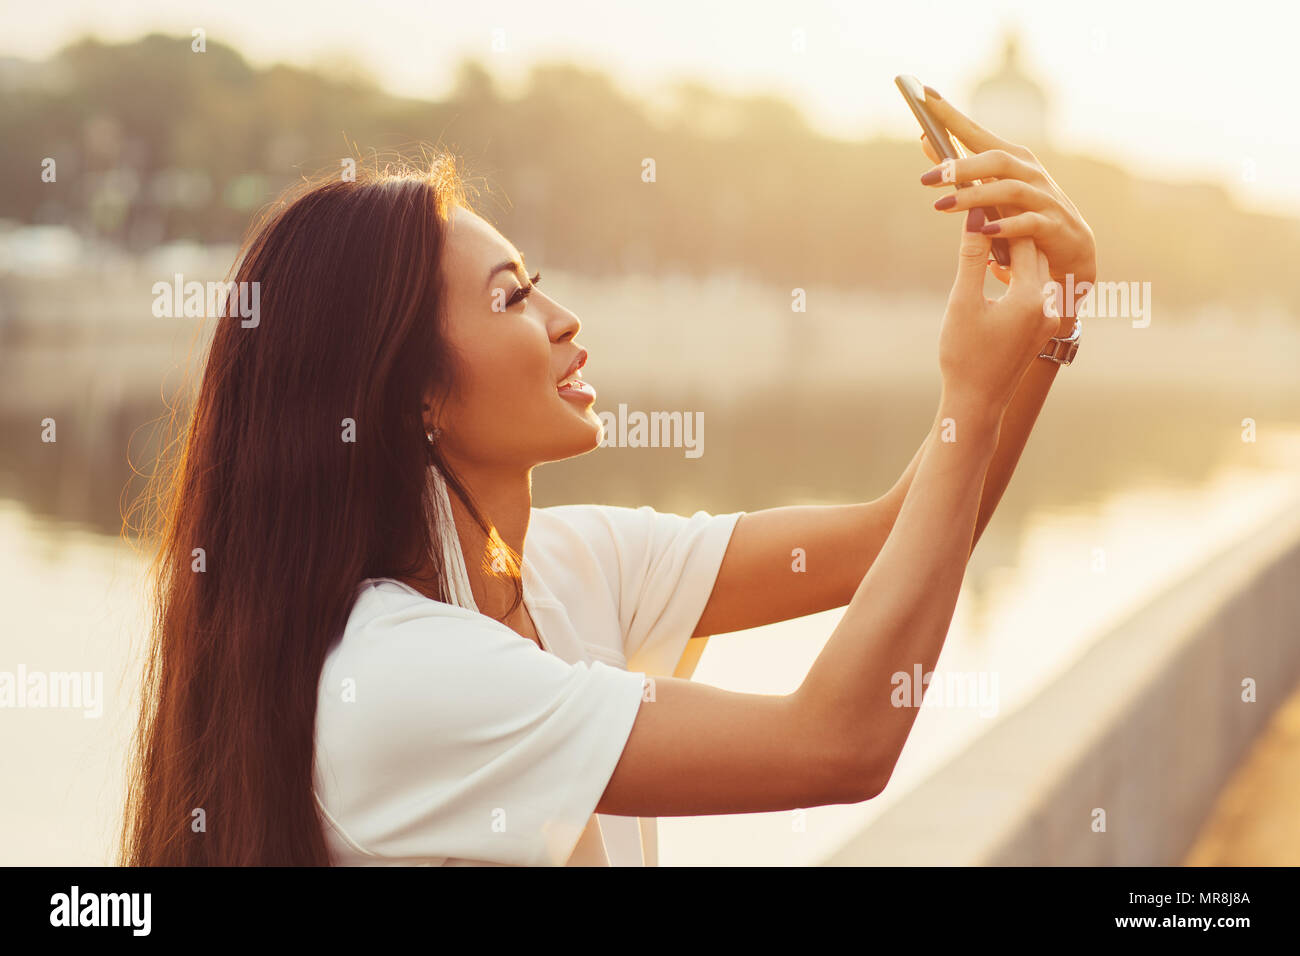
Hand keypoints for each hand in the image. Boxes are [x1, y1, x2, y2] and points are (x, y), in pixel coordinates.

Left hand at [918, 87, 1095, 296]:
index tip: (923, 95)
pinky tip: (984, 231)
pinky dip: (1006, 226)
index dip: (952, 115)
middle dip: (960, 166)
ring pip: (1008, 189)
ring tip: (942, 206)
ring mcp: (1042, 197)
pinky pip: (1028, 223)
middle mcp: (1029, 171)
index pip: (976, 131)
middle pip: (994, 159)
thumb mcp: (990, 189)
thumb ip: (960, 167)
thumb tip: (924, 142)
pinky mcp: (1051, 225)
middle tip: (926, 179)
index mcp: (1011, 158)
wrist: (1069, 247)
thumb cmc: (1023, 212)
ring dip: (973, 196)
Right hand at [938, 209, 1057, 411]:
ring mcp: (1046, 318)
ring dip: (1011, 247)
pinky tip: (995, 263)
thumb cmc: (963, 357)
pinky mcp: (1038, 328)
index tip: (983, 192)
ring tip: (987, 227)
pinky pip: (1031, 287)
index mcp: (1031, 297)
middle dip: (1008, 225)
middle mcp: (1048, 305)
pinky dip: (1014, 270)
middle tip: (985, 199)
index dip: (1001, 214)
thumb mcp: (962, 304)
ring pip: (1032, 268)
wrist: (975, 404)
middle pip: (1031, 250)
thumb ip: (972, 258)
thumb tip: (975, 214)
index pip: (1022, 239)